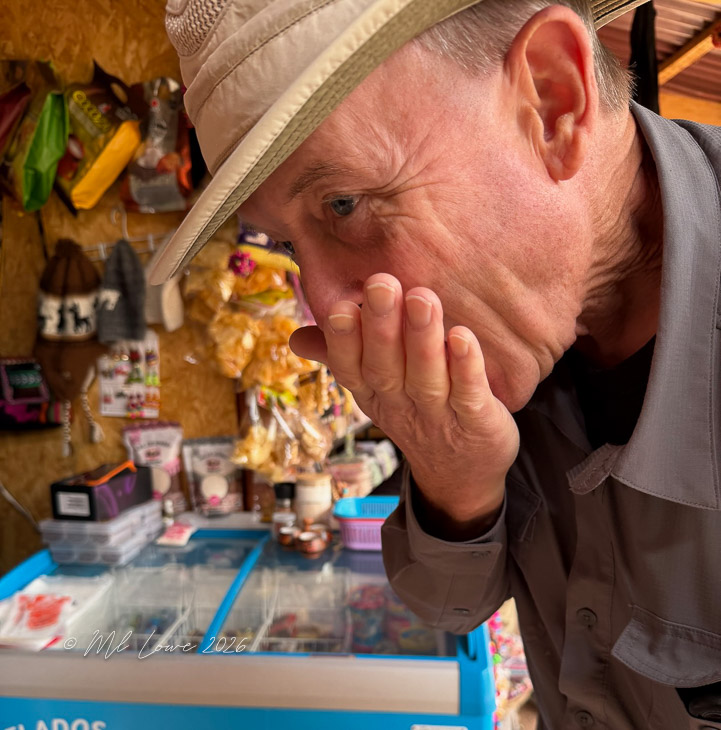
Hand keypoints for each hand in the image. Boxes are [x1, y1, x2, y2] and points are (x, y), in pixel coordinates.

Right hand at [290, 273, 518, 532]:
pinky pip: (469, 393)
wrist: (462, 469)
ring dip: (423, 338)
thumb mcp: (373, 389)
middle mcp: (400, 402)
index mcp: (371, 391)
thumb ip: (340, 356)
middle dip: (381, 327)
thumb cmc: (415, 411)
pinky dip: (467, 367)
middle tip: (382, 284)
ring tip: (423, 297)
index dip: (343, 341)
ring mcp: (438, 414)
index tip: (341, 306)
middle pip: (386, 368)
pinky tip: (464, 336)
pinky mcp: (476, 420)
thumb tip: (295, 338)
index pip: (350, 368)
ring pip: (427, 377)